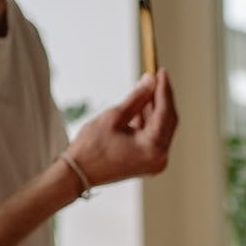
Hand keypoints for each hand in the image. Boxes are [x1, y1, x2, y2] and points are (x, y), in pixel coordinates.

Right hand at [64, 70, 178, 189]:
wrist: (77, 174)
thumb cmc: (91, 147)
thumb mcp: (114, 116)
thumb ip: (137, 98)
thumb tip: (151, 80)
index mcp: (153, 147)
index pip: (166, 112)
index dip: (164, 90)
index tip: (161, 72)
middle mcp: (160, 158)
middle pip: (168, 120)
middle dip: (161, 98)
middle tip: (155, 77)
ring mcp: (156, 162)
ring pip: (162, 128)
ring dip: (155, 108)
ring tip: (145, 88)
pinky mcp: (149, 162)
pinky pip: (154, 137)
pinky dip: (149, 122)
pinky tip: (141, 106)